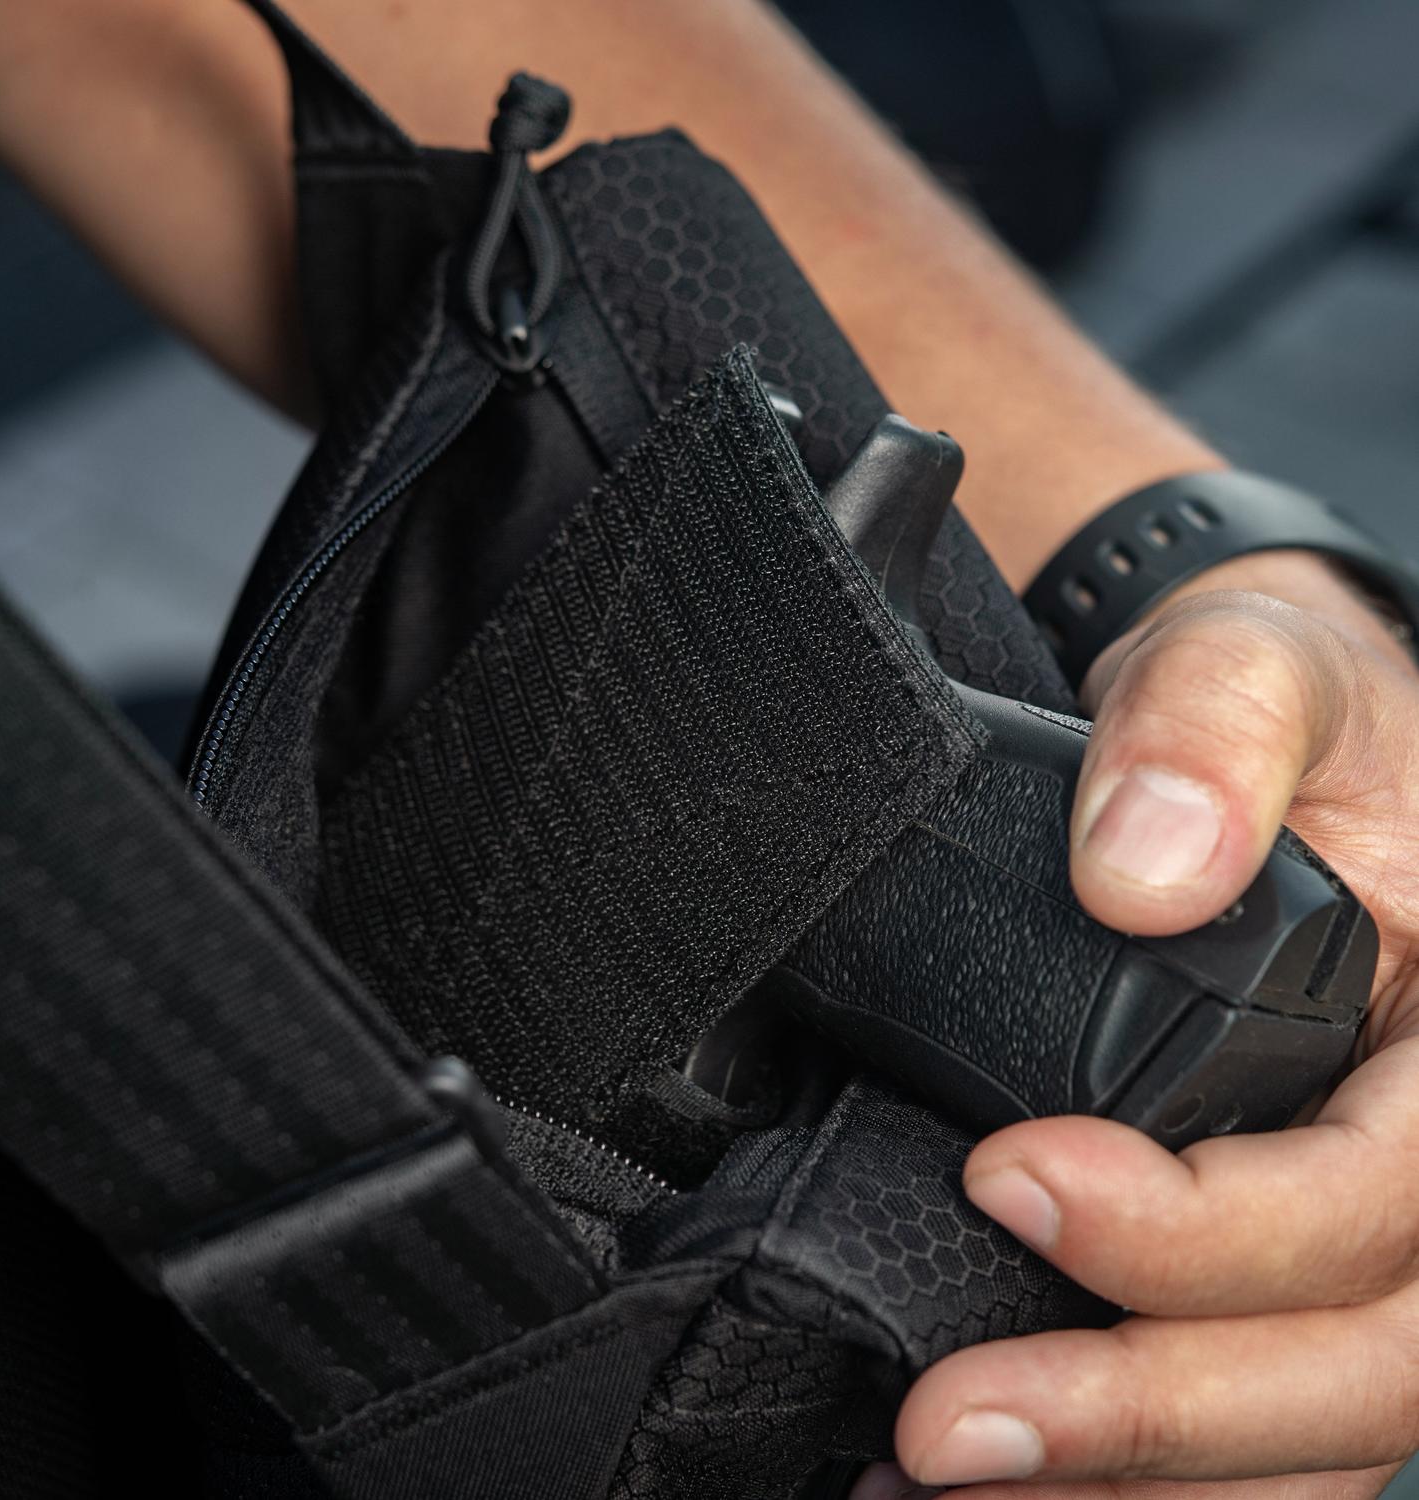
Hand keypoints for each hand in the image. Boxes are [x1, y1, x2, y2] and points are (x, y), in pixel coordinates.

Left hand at [857, 553, 1418, 1498]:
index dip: (1200, 1230)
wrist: (1271, 741)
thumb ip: (1207, 738)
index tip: (1009, 1180)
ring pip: (1314, 1425)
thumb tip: (1143, 875)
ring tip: (945, 1482)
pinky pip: (1266, 1408)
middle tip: (949, 1424)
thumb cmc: (1289, 709)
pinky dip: (1152, 1476)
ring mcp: (1385, 1227)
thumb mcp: (1258, 667)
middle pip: (1357, 1357)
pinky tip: (1008, 1483)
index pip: (1378, 1198)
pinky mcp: (1301, 1253)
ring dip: (1137, 1488)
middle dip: (1151, 1412)